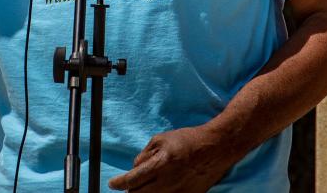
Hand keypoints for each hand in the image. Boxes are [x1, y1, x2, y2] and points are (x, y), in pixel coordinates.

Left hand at [108, 125, 236, 191]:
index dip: (119, 184)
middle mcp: (167, 183)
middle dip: (130, 190)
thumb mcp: (161, 139)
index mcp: (160, 165)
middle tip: (129, 184)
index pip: (132, 180)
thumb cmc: (187, 140)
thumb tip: (135, 168)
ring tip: (147, 183)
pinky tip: (161, 185)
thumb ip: (144, 155)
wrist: (214, 148)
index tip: (112, 184)